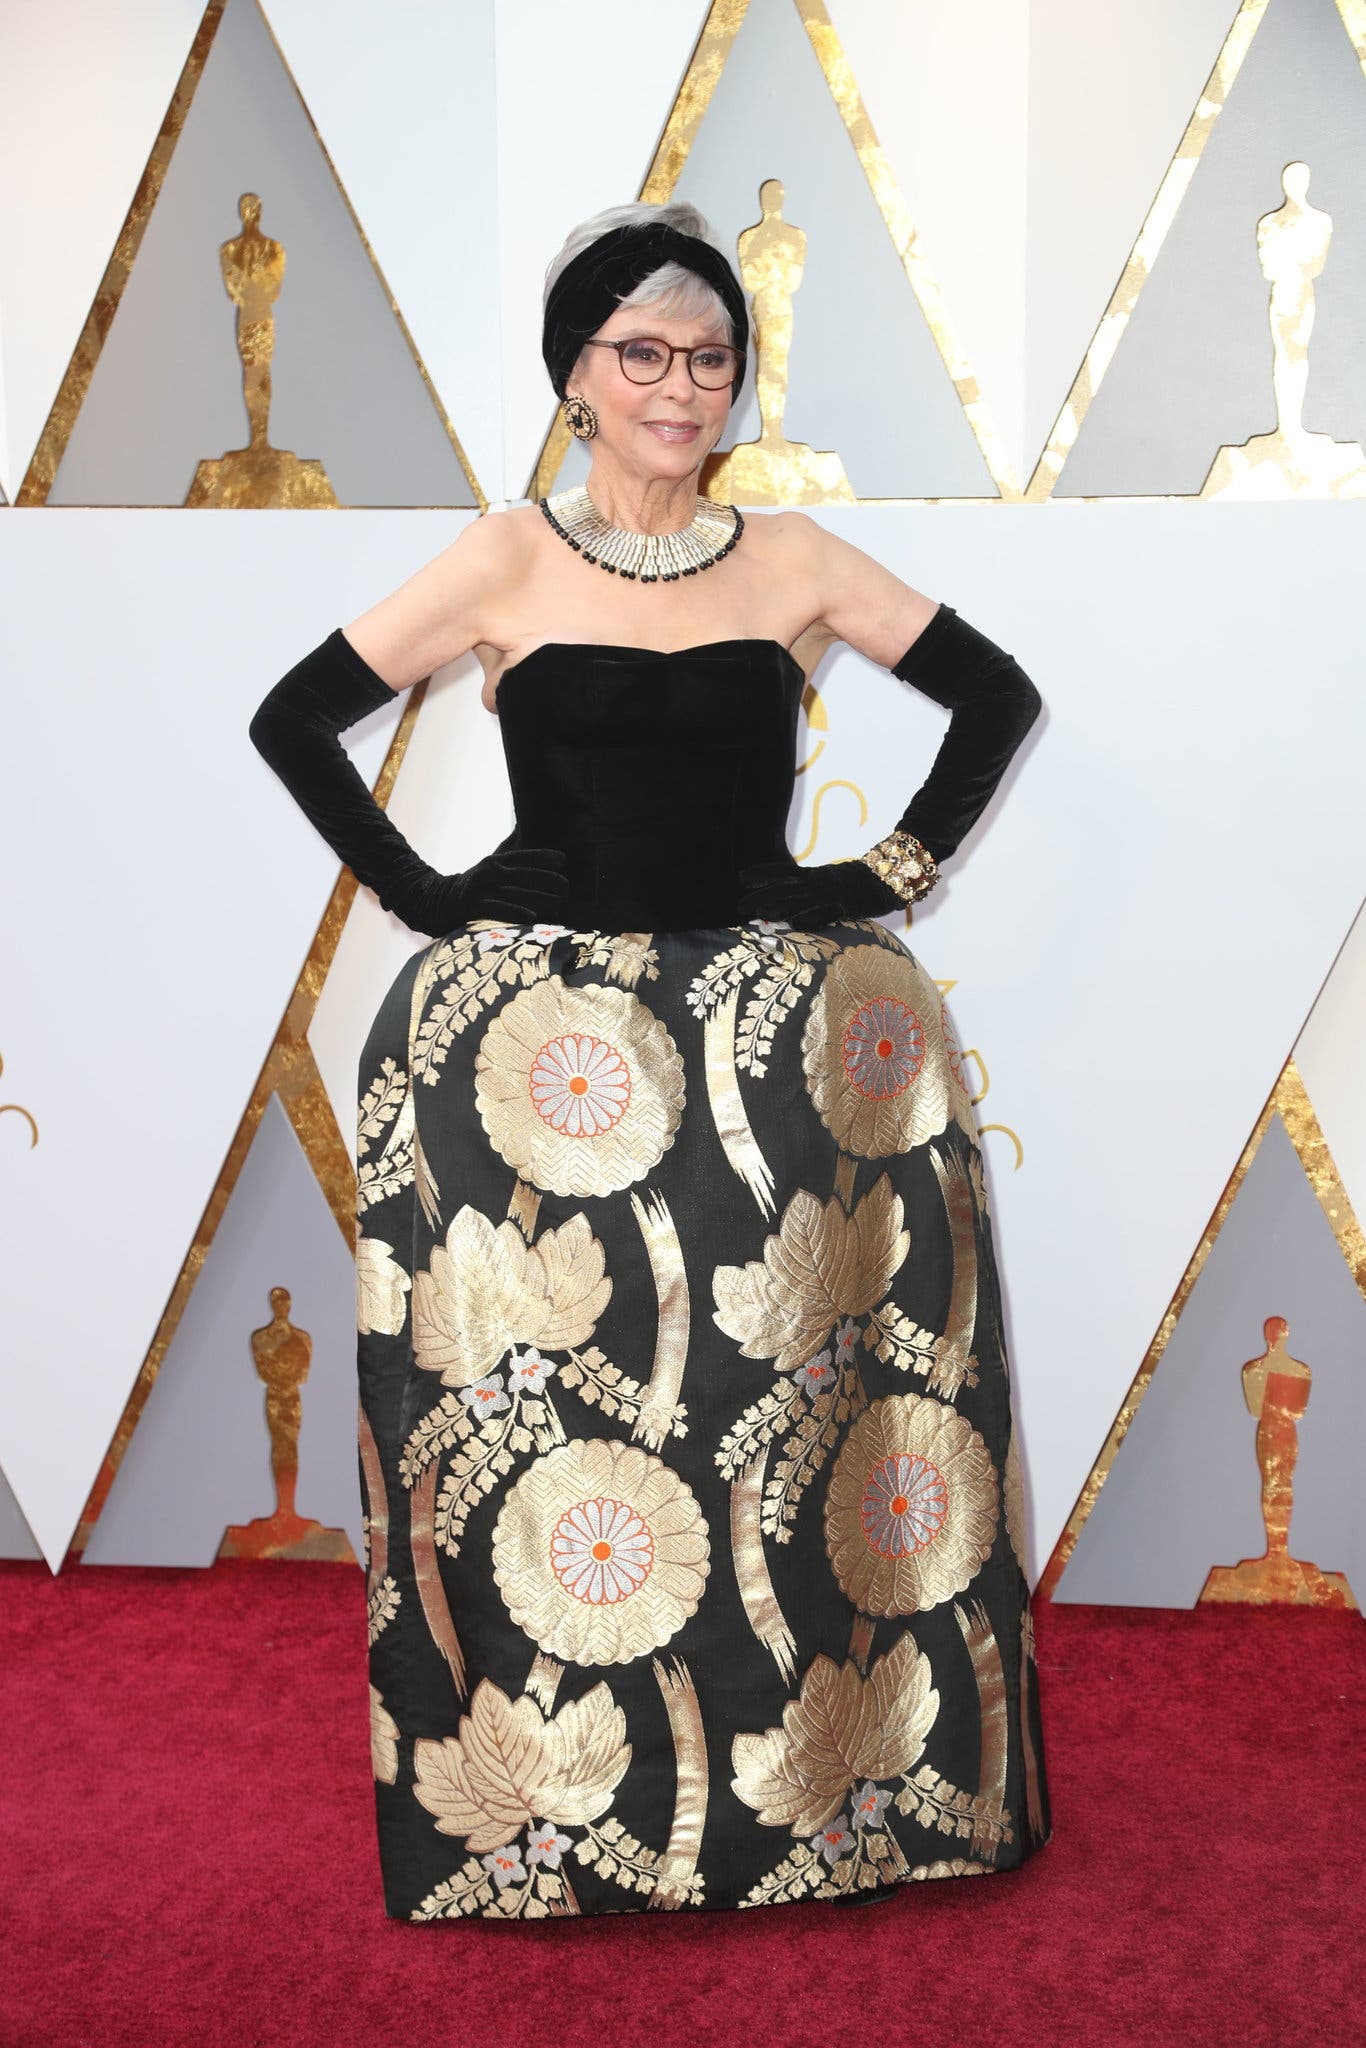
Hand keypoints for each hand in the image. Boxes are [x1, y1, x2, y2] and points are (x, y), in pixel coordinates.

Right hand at [421, 843, 570, 932]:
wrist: (441, 903)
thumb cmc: (476, 886)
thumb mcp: (490, 867)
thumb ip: (510, 855)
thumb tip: (526, 829)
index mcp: (495, 861)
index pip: (523, 856)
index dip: (543, 857)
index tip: (563, 860)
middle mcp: (489, 872)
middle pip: (523, 875)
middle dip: (547, 880)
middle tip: (567, 886)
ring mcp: (481, 889)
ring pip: (514, 893)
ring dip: (538, 898)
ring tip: (558, 902)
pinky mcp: (473, 906)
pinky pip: (498, 909)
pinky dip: (515, 912)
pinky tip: (532, 916)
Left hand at [736, 852, 901, 927]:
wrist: (889, 879)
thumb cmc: (857, 885)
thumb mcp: (830, 882)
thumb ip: (810, 892)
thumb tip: (789, 908)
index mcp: (815, 875)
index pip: (785, 871)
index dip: (763, 874)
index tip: (741, 878)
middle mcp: (820, 881)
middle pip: (786, 888)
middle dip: (762, 896)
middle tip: (739, 907)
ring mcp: (833, 893)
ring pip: (802, 900)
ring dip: (781, 906)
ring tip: (760, 914)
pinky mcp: (846, 906)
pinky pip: (826, 912)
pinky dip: (810, 918)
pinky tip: (794, 924)